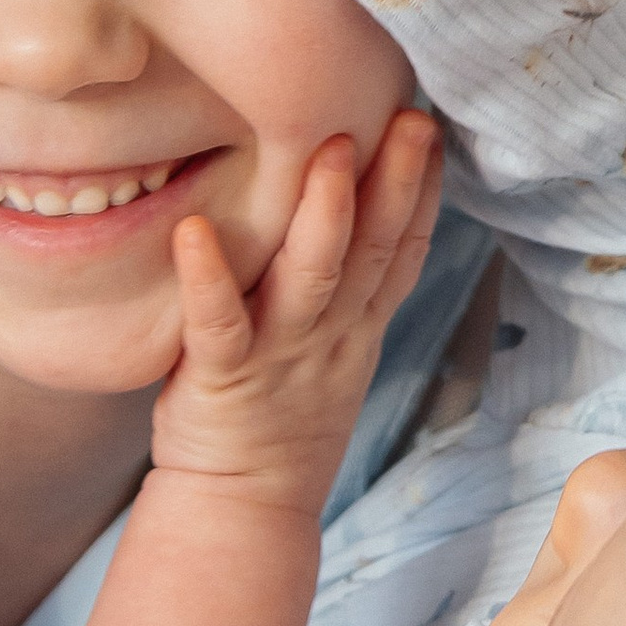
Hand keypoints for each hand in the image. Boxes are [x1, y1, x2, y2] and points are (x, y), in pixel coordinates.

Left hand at [152, 108, 442, 519]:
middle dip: (395, 182)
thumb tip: (352, 208)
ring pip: (313, 278)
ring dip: (326, 213)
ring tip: (331, 150)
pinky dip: (207, 278)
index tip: (431, 130)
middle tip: (408, 117)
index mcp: (358, 327)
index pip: (402, 252)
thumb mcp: (337, 354)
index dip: (423, 192)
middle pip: (373, 253)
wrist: (243, 508)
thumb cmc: (281, 419)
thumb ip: (347, 289)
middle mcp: (331, 335)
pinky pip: (217, 323)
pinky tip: (194, 231)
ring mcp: (281, 355)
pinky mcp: (224, 377)